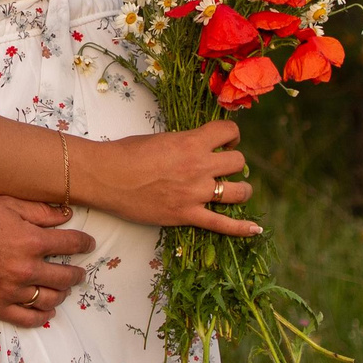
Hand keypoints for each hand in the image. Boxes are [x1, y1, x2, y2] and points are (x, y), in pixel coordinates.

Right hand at [0, 196, 98, 328]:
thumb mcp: (4, 204)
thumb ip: (39, 211)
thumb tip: (66, 214)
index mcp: (31, 240)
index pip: (71, 244)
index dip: (84, 244)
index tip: (88, 245)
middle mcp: (26, 268)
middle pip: (66, 276)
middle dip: (77, 273)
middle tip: (79, 272)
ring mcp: (11, 290)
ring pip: (50, 299)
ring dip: (62, 294)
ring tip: (62, 289)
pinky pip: (28, 318)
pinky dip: (42, 317)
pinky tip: (47, 311)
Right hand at [74, 120, 257, 235]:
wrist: (107, 176)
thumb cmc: (126, 153)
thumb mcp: (161, 138)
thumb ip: (184, 142)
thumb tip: (195, 147)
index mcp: (192, 142)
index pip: (229, 132)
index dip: (231, 136)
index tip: (225, 142)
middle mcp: (200, 166)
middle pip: (238, 162)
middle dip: (233, 163)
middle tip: (223, 167)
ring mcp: (196, 193)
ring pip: (239, 192)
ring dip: (241, 190)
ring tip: (234, 190)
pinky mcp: (187, 215)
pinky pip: (223, 225)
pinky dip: (242, 228)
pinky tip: (255, 230)